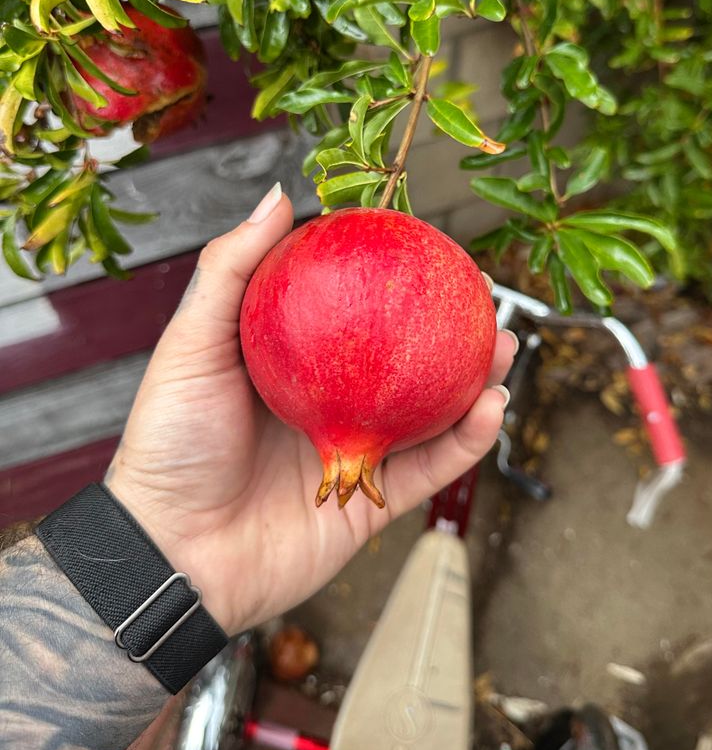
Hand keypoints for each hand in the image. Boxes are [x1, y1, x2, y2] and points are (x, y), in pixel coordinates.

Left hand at [106, 185, 515, 635]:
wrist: (172, 553)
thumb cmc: (170, 445)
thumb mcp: (192, 344)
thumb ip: (231, 270)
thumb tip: (279, 196)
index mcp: (292, 364)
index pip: (353, 309)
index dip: (392, 278)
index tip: (426, 244)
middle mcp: (330, 402)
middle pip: (402, 357)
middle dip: (448, 326)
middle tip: (481, 292)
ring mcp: (354, 450)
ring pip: (430, 410)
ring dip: (475, 380)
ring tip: (503, 345)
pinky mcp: (372, 502)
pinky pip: (430, 467)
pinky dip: (467, 441)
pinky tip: (490, 407)